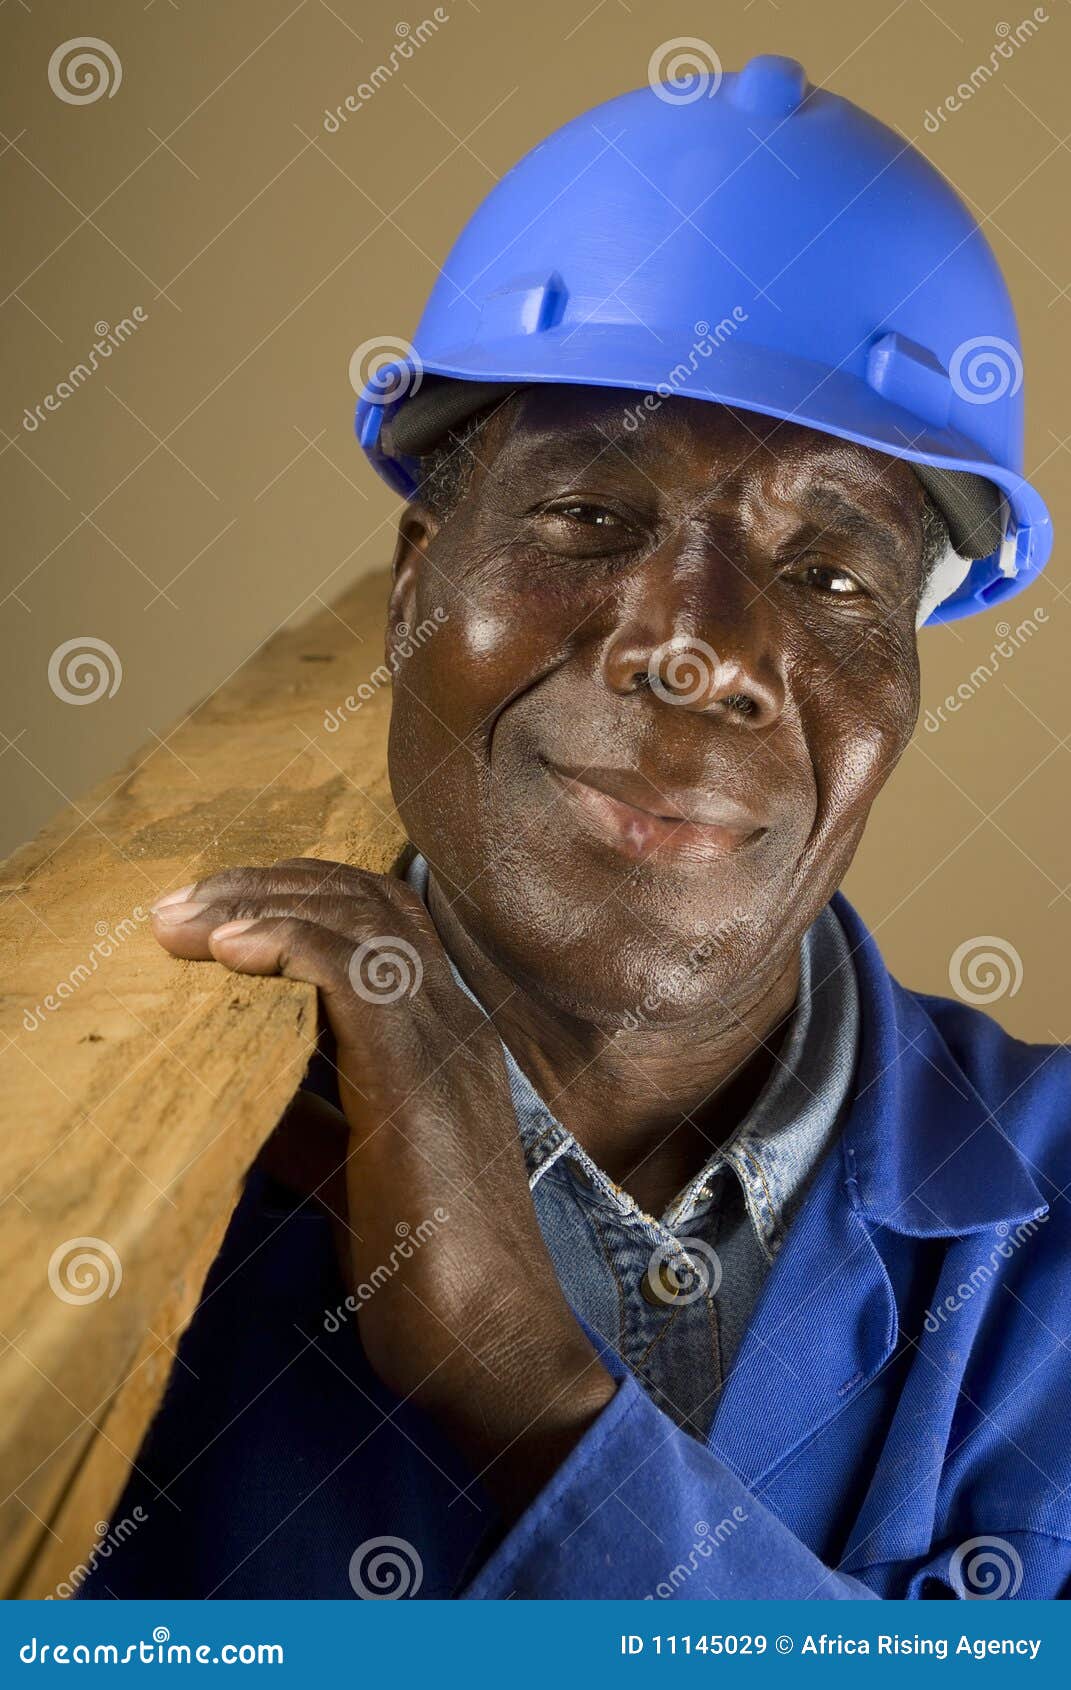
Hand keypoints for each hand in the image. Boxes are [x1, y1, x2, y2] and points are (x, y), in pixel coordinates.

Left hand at [150, 858, 614, 1513]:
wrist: (492, 1342)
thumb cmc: (429, 1273)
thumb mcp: (352, 1180)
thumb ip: (309, 1126)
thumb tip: (242, 1099)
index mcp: (444, 1039)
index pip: (381, 922)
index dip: (297, 899)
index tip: (211, 918)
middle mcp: (453, 1021)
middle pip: (364, 899)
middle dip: (264, 884)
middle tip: (178, 908)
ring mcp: (444, 1042)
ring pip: (355, 919)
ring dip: (257, 903)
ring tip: (181, 922)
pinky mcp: (419, 1076)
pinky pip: (354, 972)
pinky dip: (287, 943)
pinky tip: (228, 951)